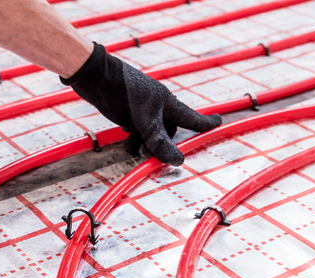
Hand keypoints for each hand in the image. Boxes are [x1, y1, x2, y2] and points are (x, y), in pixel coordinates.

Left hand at [61, 43, 220, 165]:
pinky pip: (138, 131)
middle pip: (168, 133)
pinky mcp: (129, 112)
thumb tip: (178, 161)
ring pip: (151, 134)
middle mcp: (158, 106)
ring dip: (143, 144)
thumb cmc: (124, 93)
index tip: (218, 122)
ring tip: (132, 147)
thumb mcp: (145, 121)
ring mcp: (143, 109)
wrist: (96, 78)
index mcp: (168, 103)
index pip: (191, 117)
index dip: (205, 123)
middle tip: (149, 154)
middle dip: (160, 145)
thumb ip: (160, 142)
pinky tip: (126, 137)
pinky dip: (133, 138)